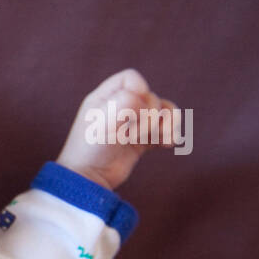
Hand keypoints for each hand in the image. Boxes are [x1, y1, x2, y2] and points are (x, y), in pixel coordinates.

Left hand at [55, 69, 179, 191]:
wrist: (89, 179)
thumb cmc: (90, 149)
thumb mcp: (102, 122)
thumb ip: (123, 103)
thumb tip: (145, 98)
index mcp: (104, 98)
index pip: (131, 79)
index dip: (140, 89)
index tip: (137, 106)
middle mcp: (119, 108)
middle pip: (150, 97)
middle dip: (150, 115)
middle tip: (134, 133)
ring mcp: (131, 124)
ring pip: (162, 112)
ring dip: (166, 123)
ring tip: (161, 137)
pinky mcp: (141, 141)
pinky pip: (164, 130)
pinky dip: (169, 135)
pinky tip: (166, 144)